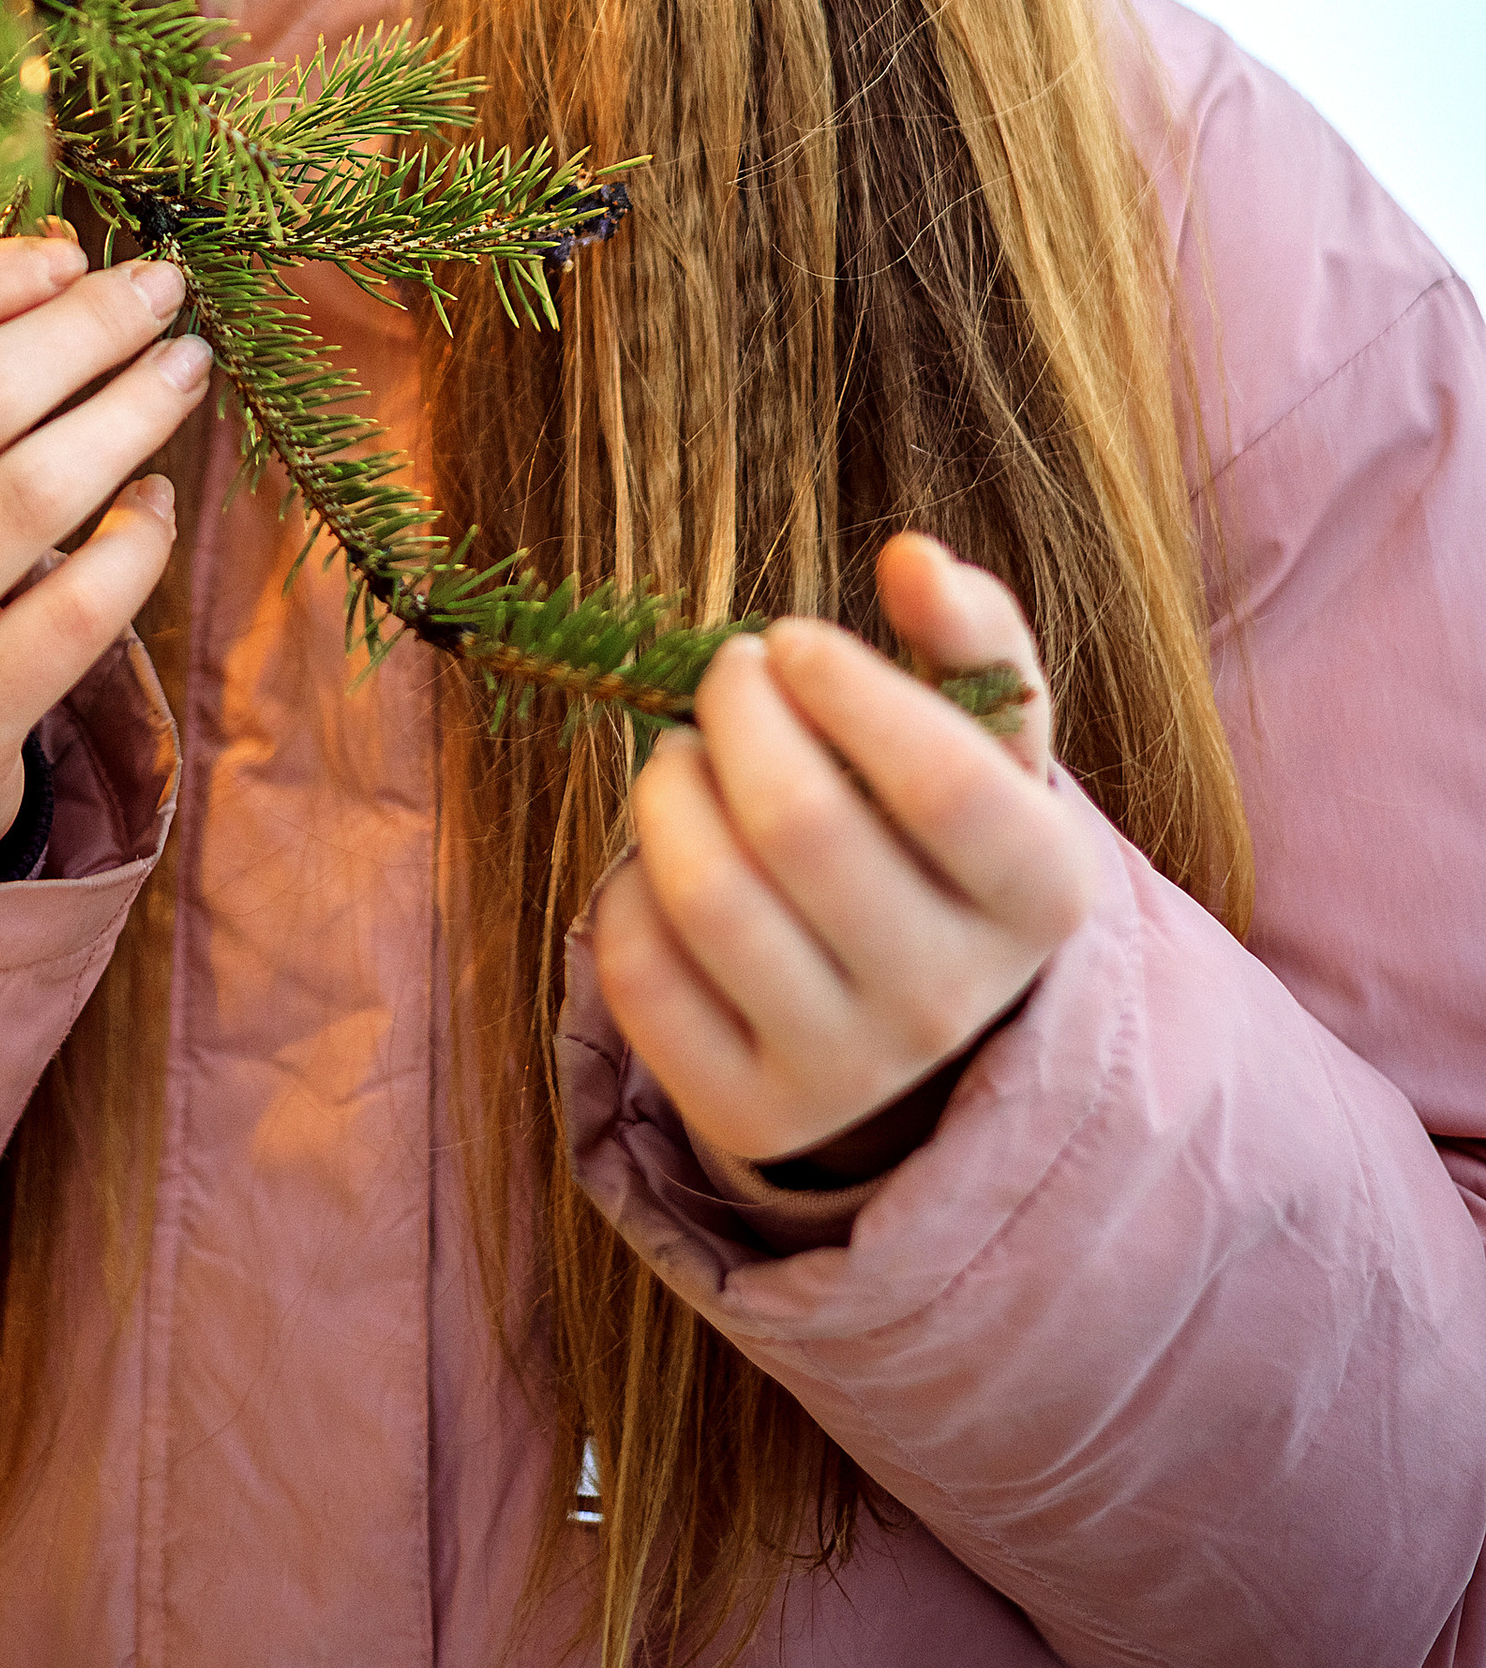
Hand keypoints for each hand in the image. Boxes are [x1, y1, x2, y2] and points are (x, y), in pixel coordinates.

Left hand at [587, 535, 1102, 1177]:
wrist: (909, 995)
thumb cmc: (936, 822)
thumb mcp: (988, 728)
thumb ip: (970, 629)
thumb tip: (911, 557)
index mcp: (1041, 892)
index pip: (945, 782)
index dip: (847, 688)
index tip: (792, 640)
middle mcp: (954, 1001)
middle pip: (803, 827)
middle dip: (735, 714)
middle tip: (726, 674)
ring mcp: (852, 1071)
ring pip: (711, 900)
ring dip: (668, 789)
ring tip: (681, 754)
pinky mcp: (750, 1110)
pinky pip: (643, 975)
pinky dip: (625, 889)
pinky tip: (663, 856)